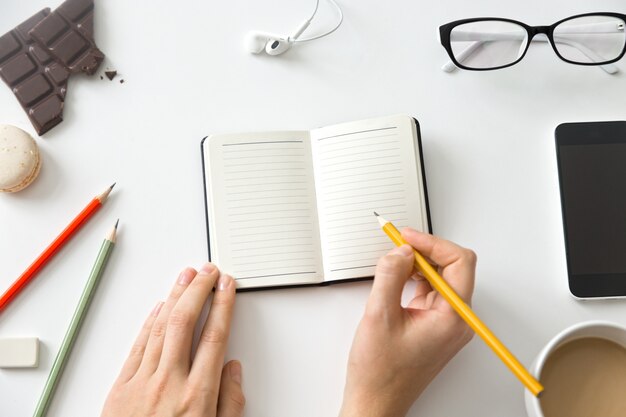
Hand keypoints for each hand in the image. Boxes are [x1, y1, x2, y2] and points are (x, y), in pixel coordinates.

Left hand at [101, 264, 244, 416]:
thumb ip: (230, 403)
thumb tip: (233, 369)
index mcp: (198, 397)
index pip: (215, 336)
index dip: (223, 305)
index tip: (228, 286)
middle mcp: (168, 384)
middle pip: (184, 322)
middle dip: (198, 290)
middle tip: (208, 271)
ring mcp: (141, 385)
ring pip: (159, 327)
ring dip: (174, 297)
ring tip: (185, 276)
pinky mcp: (119, 389)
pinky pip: (137, 346)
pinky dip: (149, 322)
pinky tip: (158, 308)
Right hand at [339, 228, 475, 416]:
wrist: (375, 401)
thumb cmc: (380, 372)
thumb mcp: (379, 315)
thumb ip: (391, 275)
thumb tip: (400, 251)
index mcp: (453, 318)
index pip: (460, 263)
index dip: (433, 243)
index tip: (408, 237)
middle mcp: (456, 320)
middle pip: (453, 268)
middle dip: (425, 251)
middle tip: (398, 243)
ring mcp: (447, 324)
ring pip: (441, 278)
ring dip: (418, 264)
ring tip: (393, 260)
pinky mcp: (434, 326)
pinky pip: (430, 292)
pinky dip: (414, 279)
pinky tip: (396, 277)